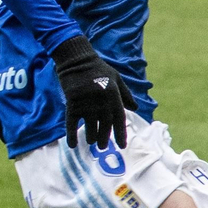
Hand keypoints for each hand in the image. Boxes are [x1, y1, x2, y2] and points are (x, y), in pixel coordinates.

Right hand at [51, 35, 134, 149]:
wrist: (77, 60)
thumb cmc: (99, 69)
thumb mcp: (117, 79)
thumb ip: (126, 95)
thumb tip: (135, 109)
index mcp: (114, 96)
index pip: (119, 119)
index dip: (121, 134)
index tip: (122, 146)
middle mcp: (101, 102)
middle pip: (105, 125)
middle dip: (104, 138)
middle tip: (103, 147)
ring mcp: (86, 104)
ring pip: (90, 126)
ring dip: (91, 137)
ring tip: (92, 143)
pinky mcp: (72, 103)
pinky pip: (71, 123)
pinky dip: (71, 134)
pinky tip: (73, 145)